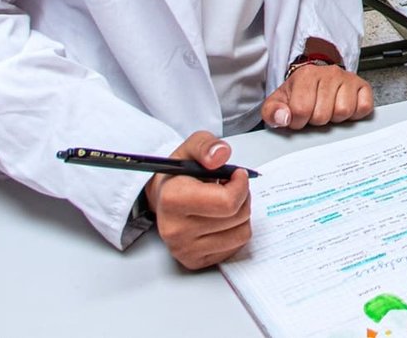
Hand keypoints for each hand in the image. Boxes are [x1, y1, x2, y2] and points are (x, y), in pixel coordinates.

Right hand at [145, 131, 250, 269]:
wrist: (163, 198)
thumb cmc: (180, 174)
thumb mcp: (192, 148)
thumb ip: (207, 145)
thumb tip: (220, 155)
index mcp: (173, 199)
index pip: (227, 202)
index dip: (240, 185)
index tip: (236, 175)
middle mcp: (175, 230)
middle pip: (238, 216)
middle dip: (242, 197)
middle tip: (228, 187)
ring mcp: (184, 249)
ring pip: (241, 233)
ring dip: (241, 214)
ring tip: (223, 203)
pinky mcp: (194, 261)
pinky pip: (236, 247)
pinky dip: (235, 230)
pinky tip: (220, 219)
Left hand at [262, 62, 373, 129]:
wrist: (317, 79)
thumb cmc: (299, 93)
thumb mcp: (278, 101)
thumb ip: (272, 112)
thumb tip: (283, 119)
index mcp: (306, 75)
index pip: (301, 110)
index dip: (298, 121)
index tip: (298, 117)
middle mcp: (329, 73)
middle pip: (323, 115)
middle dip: (316, 120)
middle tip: (314, 112)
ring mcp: (348, 78)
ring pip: (343, 112)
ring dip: (335, 118)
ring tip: (328, 110)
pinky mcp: (363, 86)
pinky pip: (363, 109)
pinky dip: (354, 115)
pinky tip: (343, 108)